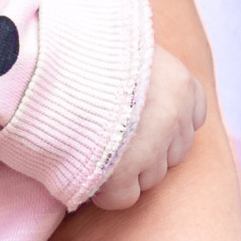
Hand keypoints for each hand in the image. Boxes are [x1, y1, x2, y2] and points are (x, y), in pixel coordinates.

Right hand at [90, 39, 206, 209]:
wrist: (47, 63)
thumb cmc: (79, 48)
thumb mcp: (124, 42)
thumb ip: (141, 64)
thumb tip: (137, 63)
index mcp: (180, 82)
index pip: (193, 117)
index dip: (164, 123)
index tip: (138, 118)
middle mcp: (174, 116)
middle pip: (173, 153)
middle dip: (146, 151)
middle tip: (109, 136)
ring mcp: (152, 148)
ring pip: (150, 178)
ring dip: (125, 171)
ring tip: (90, 149)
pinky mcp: (123, 174)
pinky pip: (123, 198)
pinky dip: (104, 191)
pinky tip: (81, 167)